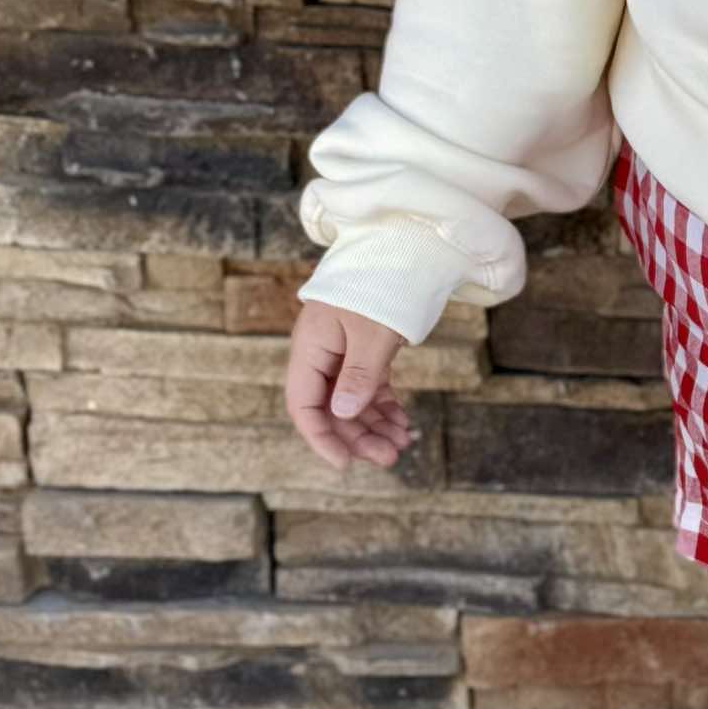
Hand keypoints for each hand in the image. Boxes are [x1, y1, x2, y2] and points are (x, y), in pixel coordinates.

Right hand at [286, 299, 412, 469]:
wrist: (402, 245)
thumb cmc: (382, 282)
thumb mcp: (371, 332)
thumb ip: (357, 374)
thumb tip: (342, 413)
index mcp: (310, 347)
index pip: (304, 405)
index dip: (321, 437)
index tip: (344, 463)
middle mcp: (321, 353)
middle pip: (331, 408)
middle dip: (358, 436)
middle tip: (391, 456)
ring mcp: (342, 351)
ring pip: (351, 401)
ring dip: (374, 425)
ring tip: (403, 443)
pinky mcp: (364, 349)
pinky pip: (368, 387)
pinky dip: (384, 406)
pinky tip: (402, 423)